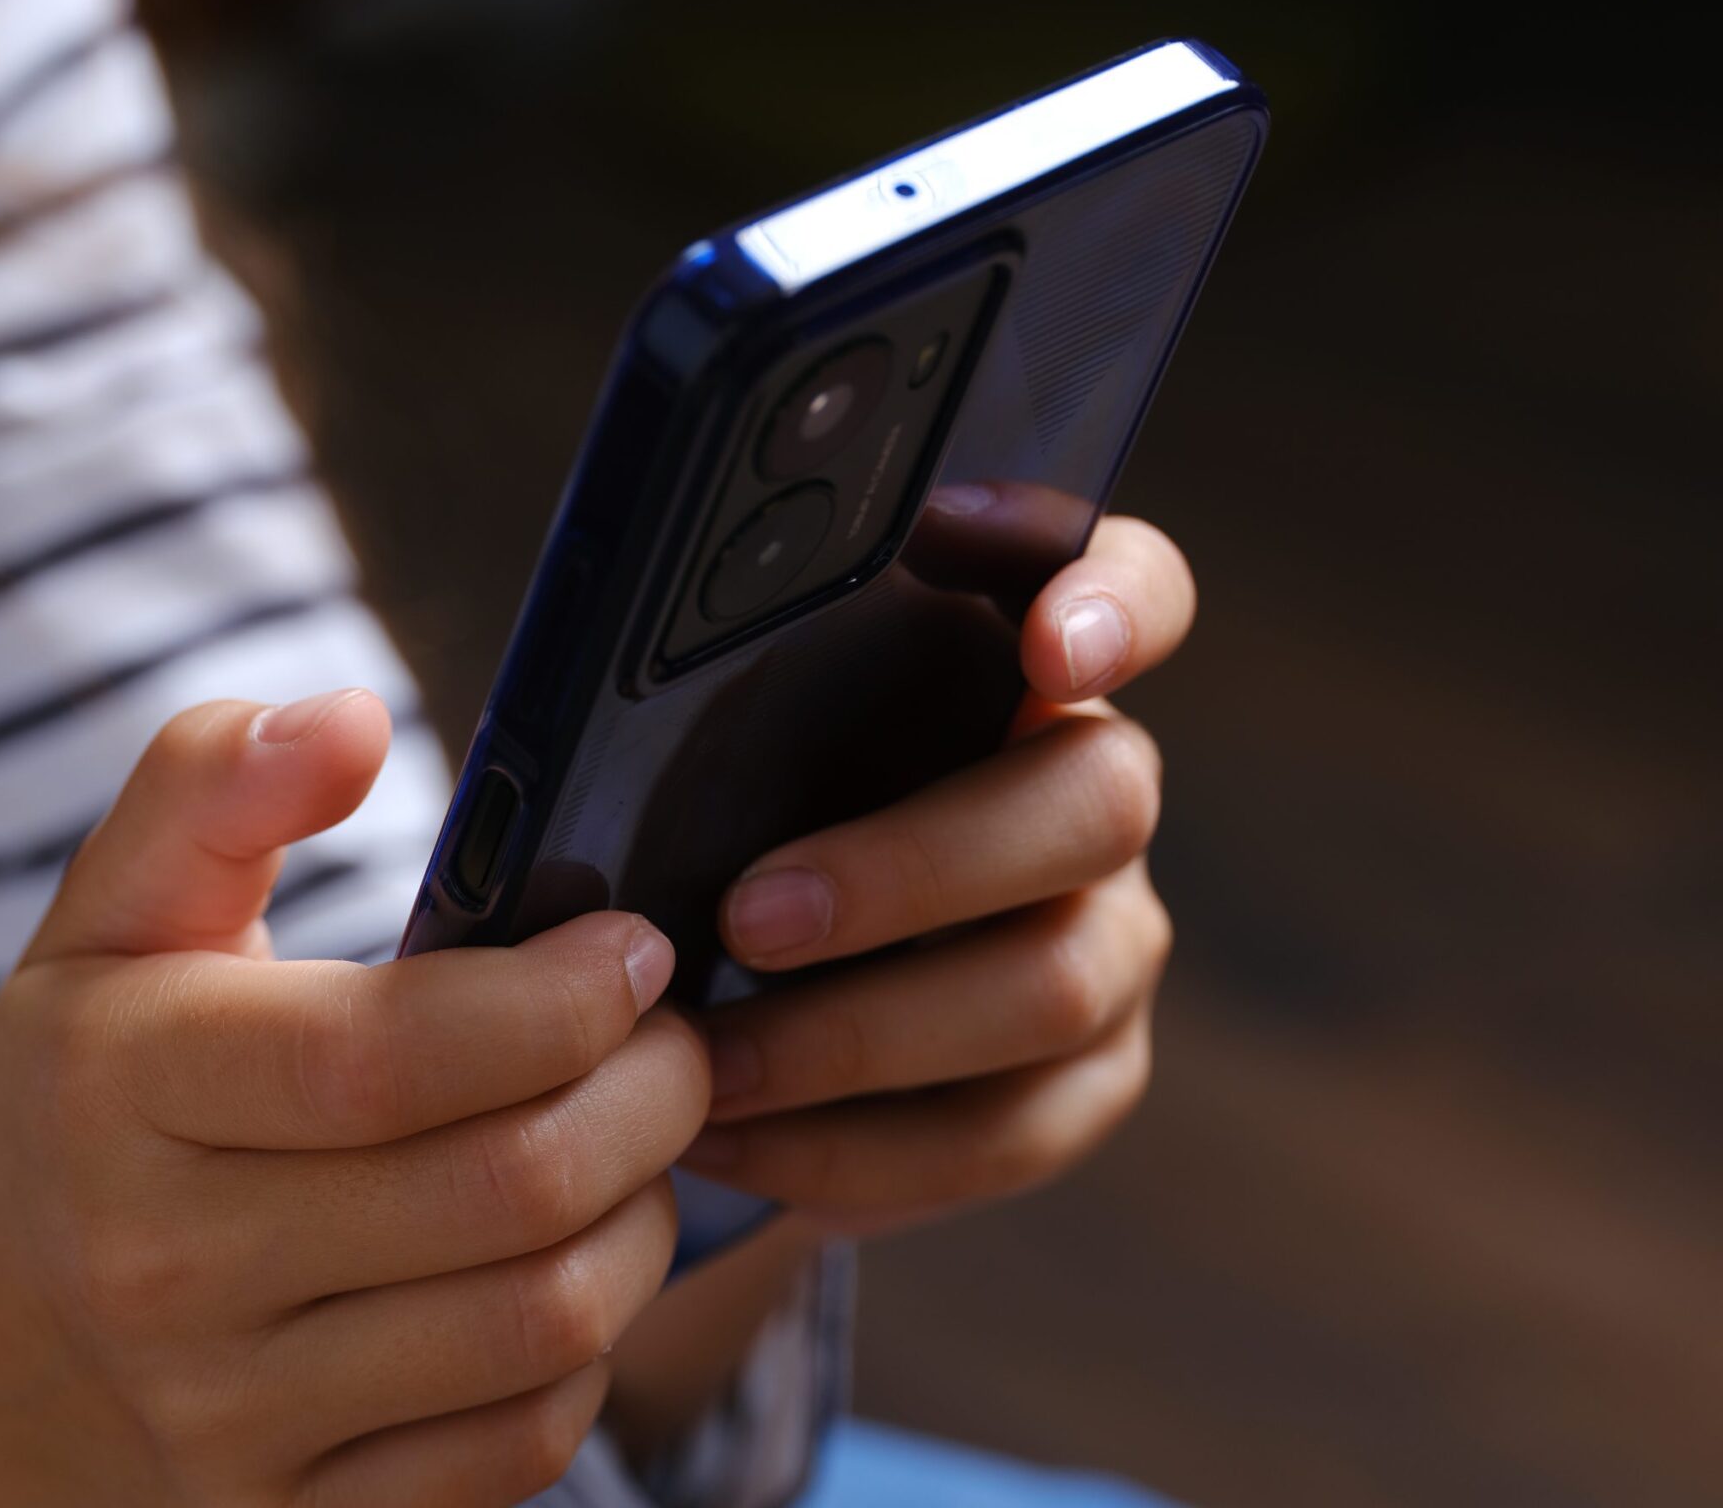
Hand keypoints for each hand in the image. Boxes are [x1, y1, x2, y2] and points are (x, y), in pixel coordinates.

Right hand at [0, 691, 710, 1507]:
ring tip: (636, 1144)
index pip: (388, 1057)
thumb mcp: (99, 928)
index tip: (630, 949)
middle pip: (502, 1192)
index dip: (558, 998)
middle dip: (650, 1097)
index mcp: (117, 1085)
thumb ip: (210, 787)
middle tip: (673, 1040)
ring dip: (643, 1217)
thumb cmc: (64, 1109)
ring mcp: (227, 1420)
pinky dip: (586, 1351)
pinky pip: (517, 1447)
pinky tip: (562, 1266)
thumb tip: (348, 715)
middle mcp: (163, 1268)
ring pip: (540, 1324)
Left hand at [683, 513, 1193, 1236]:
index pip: (1137, 592)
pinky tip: (720, 1138)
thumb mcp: (721, 741)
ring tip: (702, 1063)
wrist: (745, 987)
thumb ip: (732, 696)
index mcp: (1023, 669)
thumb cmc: (725, 814)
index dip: (1116, 606)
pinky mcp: (1084, 1084)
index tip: (1047, 639)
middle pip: (1095, 805)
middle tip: (744, 917)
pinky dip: (845, 1148)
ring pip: (1049, 985)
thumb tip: (605, 706)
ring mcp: (1111, 944)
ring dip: (855, 1034)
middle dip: (913, 865)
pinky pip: (998, 1131)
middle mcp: (1098, 795)